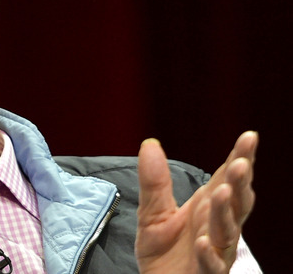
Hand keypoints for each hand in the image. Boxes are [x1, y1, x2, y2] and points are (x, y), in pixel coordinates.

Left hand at [135, 131, 257, 273]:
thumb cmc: (164, 252)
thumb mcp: (152, 212)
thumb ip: (154, 182)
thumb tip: (149, 144)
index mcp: (208, 208)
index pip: (227, 179)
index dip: (240, 159)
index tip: (249, 137)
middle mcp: (218, 227)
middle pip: (235, 203)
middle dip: (239, 183)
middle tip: (240, 164)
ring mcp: (215, 251)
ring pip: (227, 231)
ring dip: (225, 212)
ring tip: (221, 192)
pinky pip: (211, 265)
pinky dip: (209, 254)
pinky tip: (204, 243)